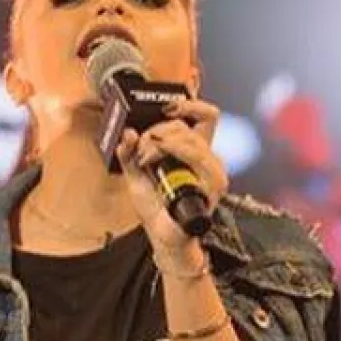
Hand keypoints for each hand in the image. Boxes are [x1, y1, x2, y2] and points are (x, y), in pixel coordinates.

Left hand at [115, 97, 228, 256]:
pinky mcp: (213, 184)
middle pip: (189, 125)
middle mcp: (208, 159)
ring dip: (162, 143)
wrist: (164, 235)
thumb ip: (129, 154)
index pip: (206, 116)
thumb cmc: (156, 208)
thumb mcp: (136, 176)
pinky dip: (173, 152)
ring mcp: (213, 171)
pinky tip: (156, 160)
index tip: (169, 108)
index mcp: (195, 151)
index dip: (191, 104)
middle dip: (159, 130)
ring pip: (191, 138)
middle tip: (142, 147)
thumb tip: (127, 133)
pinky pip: (197, 157)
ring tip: (145, 159)